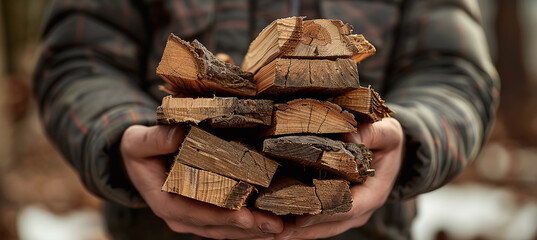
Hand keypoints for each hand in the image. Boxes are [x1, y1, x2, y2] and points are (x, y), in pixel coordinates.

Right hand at [120, 125, 282, 238]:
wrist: (138, 164)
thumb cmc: (139, 151)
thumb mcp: (138, 141)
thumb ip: (156, 139)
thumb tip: (180, 131)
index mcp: (165, 202)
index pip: (196, 213)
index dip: (222, 216)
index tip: (246, 216)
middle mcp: (182, 217)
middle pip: (218, 227)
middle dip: (248, 228)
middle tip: (277, 226)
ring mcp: (195, 219)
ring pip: (228, 230)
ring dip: (255, 231)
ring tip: (282, 227)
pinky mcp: (207, 215)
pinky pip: (231, 224)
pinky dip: (252, 225)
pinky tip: (275, 222)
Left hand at [275, 118, 403, 238]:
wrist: (389, 151)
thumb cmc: (387, 142)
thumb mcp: (387, 133)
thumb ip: (373, 133)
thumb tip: (351, 135)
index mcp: (373, 193)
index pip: (347, 208)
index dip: (323, 213)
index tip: (300, 216)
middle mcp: (360, 208)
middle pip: (329, 224)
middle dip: (302, 229)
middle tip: (274, 230)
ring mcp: (347, 212)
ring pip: (320, 227)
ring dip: (296, 231)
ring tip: (269, 231)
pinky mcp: (335, 208)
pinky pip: (316, 220)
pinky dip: (297, 223)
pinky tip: (275, 222)